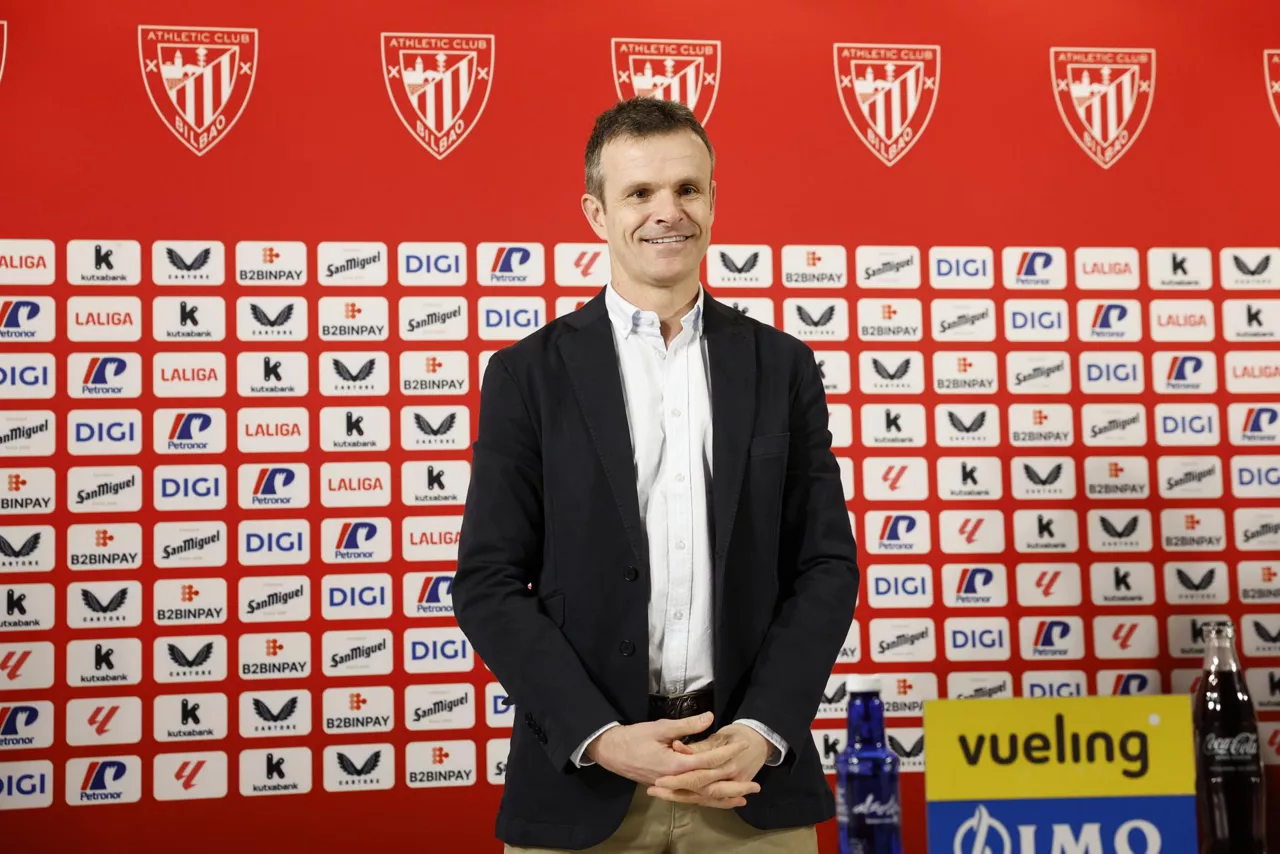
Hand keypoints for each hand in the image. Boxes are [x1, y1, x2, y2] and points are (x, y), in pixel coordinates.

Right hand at [584, 712, 757, 807]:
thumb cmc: (633, 737)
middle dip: (733, 785)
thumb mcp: (660, 727)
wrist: (611, 752)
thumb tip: (710, 718)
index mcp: (674, 765)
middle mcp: (675, 780)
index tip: (741, 746)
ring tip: (744, 799)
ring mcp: (671, 787)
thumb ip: (686, 725)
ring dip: (724, 799)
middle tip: (755, 786)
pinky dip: (707, 800)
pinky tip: (718, 801)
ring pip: (702, 797)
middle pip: (710, 787)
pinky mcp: (668, 789)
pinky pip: (692, 798)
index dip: (726, 754)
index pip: (707, 762)